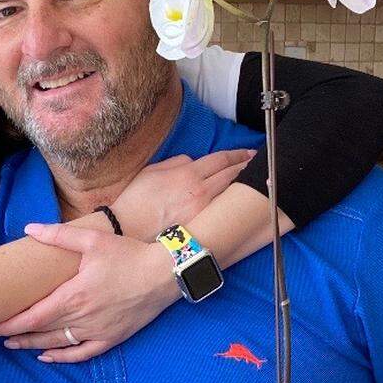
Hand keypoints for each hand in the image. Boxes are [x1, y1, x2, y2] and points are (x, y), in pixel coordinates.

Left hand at [0, 223, 177, 361]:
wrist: (165, 274)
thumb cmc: (129, 254)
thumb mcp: (93, 239)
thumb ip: (59, 236)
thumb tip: (29, 229)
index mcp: (75, 295)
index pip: (34, 316)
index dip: (11, 323)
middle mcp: (84, 317)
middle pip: (41, 332)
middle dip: (15, 335)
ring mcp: (98, 331)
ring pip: (59, 344)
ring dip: (33, 346)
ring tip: (14, 345)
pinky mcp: (112, 338)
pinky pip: (83, 354)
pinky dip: (63, 358)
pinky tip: (48, 356)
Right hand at [113, 150, 254, 239]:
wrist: (126, 229)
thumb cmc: (135, 200)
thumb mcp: (153, 170)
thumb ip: (177, 163)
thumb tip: (194, 163)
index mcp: (188, 174)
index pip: (221, 160)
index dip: (237, 155)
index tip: (248, 153)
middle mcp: (200, 192)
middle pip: (231, 176)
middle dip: (246, 167)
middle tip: (257, 163)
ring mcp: (203, 212)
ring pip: (230, 195)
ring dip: (242, 186)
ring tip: (252, 180)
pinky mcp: (201, 228)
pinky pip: (221, 212)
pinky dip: (231, 204)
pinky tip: (237, 202)